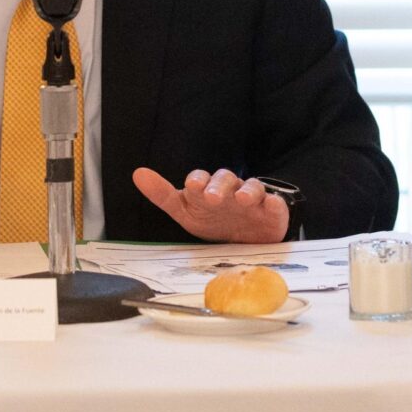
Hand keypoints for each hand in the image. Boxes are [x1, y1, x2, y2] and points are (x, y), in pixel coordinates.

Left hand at [131, 167, 290, 243]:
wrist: (247, 239)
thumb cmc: (213, 221)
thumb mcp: (185, 212)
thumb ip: (162, 195)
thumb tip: (137, 173)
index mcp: (207, 189)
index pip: (201, 178)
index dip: (197, 181)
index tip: (192, 186)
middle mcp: (229, 190)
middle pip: (225, 179)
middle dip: (218, 186)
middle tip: (212, 198)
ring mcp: (252, 198)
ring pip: (251, 186)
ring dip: (246, 190)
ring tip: (242, 199)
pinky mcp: (272, 210)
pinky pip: (274, 203)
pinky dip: (272, 203)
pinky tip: (269, 205)